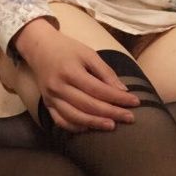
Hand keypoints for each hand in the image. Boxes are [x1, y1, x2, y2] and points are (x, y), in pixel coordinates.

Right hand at [22, 27, 141, 132]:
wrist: (39, 48)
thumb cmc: (67, 49)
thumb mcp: (88, 54)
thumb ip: (106, 72)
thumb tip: (123, 91)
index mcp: (70, 71)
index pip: (99, 90)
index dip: (118, 98)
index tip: (135, 102)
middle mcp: (59, 86)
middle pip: (89, 105)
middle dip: (112, 113)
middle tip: (129, 118)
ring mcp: (51, 97)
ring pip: (75, 117)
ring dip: (95, 123)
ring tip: (112, 126)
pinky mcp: (47, 104)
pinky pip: (60, 121)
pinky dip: (75, 127)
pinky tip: (89, 127)